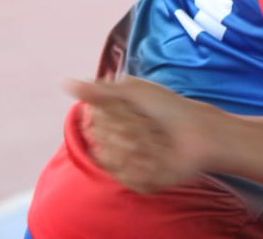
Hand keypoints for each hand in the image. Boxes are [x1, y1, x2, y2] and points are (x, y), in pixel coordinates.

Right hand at [65, 76, 210, 193]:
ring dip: (134, 145)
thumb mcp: (134, 91)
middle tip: (145, 124)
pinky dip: (141, 164)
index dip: (110, 115)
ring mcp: (128, 161)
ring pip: (111, 158)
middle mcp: (117, 142)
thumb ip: (99, 90)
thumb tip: (64, 82)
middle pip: (101, 139)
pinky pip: (125, 176)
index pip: (94, 121)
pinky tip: (157, 156)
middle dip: (124, 128)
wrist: (198, 133)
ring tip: (154, 140)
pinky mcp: (139, 179)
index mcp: (113, 120)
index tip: (129, 109)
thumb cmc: (169, 108)